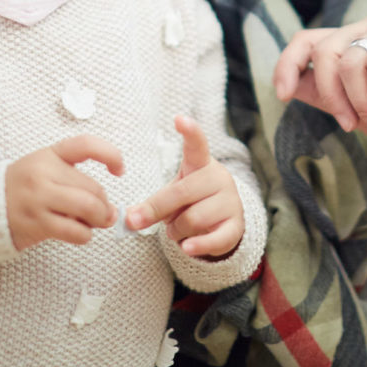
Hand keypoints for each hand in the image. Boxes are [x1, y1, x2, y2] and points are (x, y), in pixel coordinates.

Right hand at [5, 134, 124, 250]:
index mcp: (49, 155)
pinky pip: (75, 231)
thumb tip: (109, 208)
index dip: (111, 155)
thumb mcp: (43, 169)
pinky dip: (84, 235)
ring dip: (99, 220)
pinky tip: (78, 233)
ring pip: (88, 208)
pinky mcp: (36, 222)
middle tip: (103, 213)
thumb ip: (75, 180)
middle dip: (104, 204)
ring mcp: (39, 198)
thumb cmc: (22, 189)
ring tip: (94, 223)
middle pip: (93, 187)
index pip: (87, 145)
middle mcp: (43, 173)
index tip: (119, 170)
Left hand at [126, 115, 243, 257]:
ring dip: (176, 230)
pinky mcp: (236, 226)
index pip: (197, 145)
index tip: (179, 118)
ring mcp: (231, 201)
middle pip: (182, 192)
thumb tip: (129, 220)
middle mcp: (219, 178)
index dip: (190, 132)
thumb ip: (152, 204)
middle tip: (136, 221)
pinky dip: (197, 246)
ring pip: (193, 218)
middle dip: (156, 210)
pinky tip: (188, 248)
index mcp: (201, 164)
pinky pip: (214, 239)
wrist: (224, 223)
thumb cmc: (192, 202)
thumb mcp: (173, 197)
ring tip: (177, 231)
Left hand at [272, 7, 366, 152]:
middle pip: (323, 52)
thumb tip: (291, 87)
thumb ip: (332, 97)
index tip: (284, 95)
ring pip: (348, 60)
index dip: (288, 63)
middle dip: (332, 98)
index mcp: (360, 42)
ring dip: (362, 103)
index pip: (308, 40)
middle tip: (353, 126)